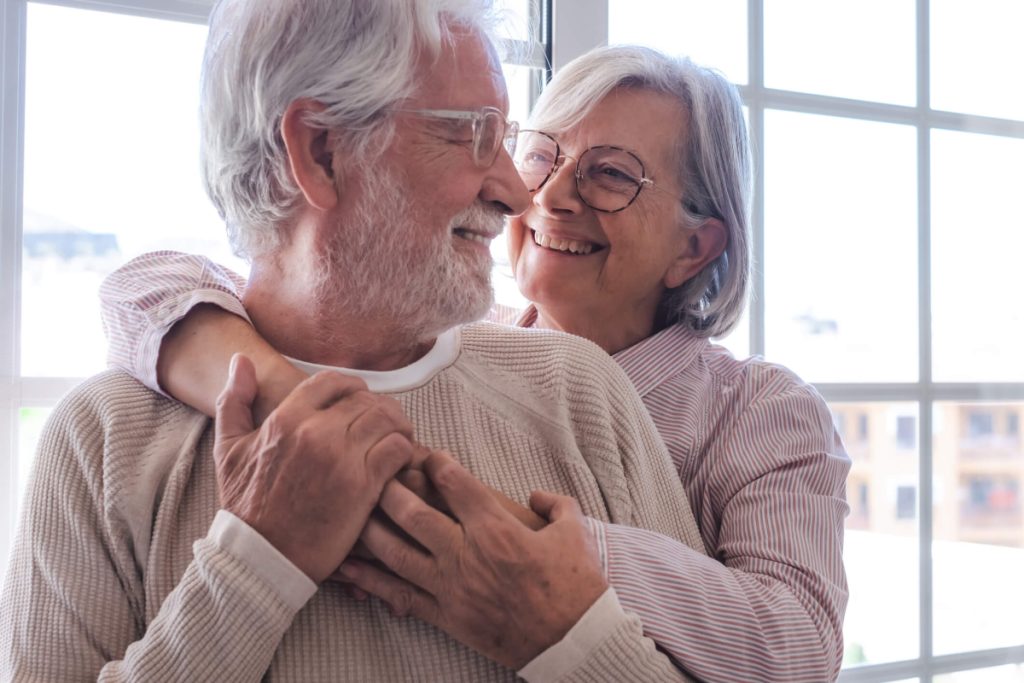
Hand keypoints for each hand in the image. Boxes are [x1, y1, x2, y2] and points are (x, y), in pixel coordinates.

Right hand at [214, 353, 416, 582]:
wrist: (262, 558)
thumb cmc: (246, 507)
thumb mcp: (228, 449)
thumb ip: (234, 401)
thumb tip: (241, 362)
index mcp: (287, 418)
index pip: (334, 381)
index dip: (352, 387)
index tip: (359, 401)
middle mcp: (316, 431)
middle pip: (366, 399)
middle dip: (378, 408)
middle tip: (384, 424)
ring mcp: (342, 457)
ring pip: (387, 419)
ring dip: (397, 426)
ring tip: (396, 439)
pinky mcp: (363, 485)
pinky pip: (399, 449)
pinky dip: (405, 451)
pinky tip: (399, 463)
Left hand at [335, 450, 607, 669]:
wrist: (574, 640)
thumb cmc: (576, 584)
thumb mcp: (574, 531)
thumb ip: (554, 503)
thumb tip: (534, 495)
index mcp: (496, 529)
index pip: (456, 484)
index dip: (437, 463)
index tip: (426, 454)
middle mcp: (467, 554)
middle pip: (414, 514)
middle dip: (390, 489)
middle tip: (376, 472)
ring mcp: (452, 587)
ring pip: (397, 553)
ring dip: (371, 530)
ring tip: (353, 512)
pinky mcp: (445, 616)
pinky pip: (399, 595)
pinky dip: (370, 582)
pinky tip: (348, 570)